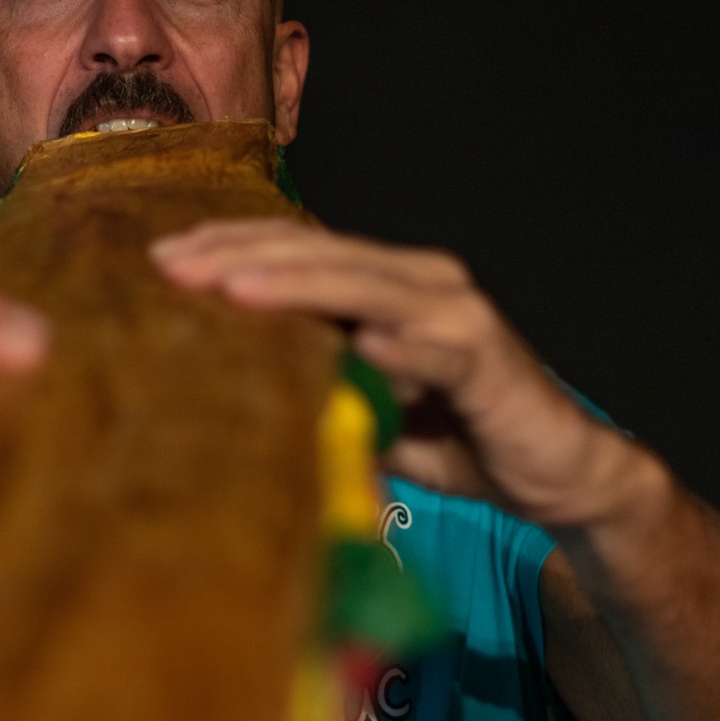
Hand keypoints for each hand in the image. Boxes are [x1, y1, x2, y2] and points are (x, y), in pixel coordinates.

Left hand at [152, 218, 645, 526]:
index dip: (231, 248)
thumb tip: (231, 390)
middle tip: (170, 265)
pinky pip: (432, 348)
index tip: (161, 261)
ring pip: (363, 284)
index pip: (298, 250)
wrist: (558, 473)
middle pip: (318, 253)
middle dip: (239, 255)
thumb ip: (317, 385)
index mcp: (386, 283)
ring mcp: (456, 313)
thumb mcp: (368, 408)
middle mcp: (421, 281)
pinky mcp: (486, 357)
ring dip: (294, 282)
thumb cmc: (455, 438)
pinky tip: (349, 344)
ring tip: (230, 287)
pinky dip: (391, 345)